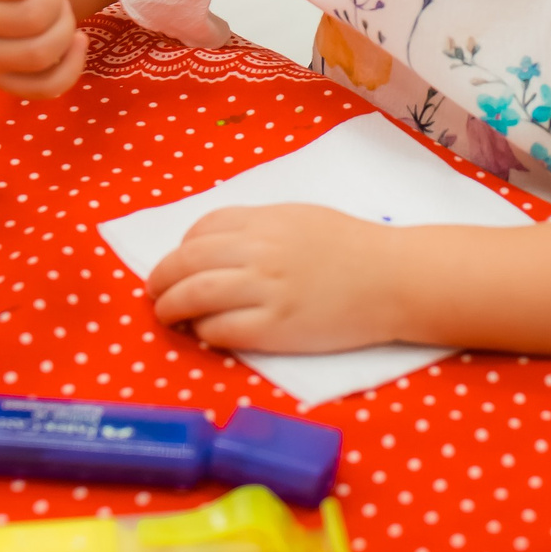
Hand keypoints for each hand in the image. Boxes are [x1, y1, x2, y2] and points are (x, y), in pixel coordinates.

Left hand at [147, 204, 402, 352]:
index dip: (182, 249)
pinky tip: (204, 333)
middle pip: (186, 262)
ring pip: (193, 296)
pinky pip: (220, 329)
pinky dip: (204, 331)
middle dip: (160, 279)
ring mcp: (266, 290)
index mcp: (266, 219)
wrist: (395, 278)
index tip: (180, 264)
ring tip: (167, 315)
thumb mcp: (301, 219)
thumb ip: (259, 227)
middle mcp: (259, 250)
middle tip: (155, 292)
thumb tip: (215, 246)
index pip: (201, 230)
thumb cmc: (354, 248)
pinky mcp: (275, 328)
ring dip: (169, 307)